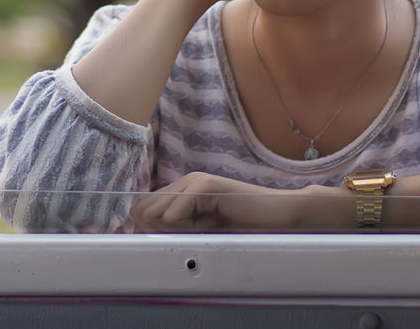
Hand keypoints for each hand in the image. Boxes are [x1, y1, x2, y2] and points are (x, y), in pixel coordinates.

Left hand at [130, 172, 324, 232]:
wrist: (279, 218)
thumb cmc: (245, 229)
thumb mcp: (203, 233)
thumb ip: (176, 231)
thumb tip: (142, 237)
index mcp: (182, 191)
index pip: (140, 210)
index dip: (151, 231)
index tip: (180, 239)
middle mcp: (184, 182)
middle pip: (142, 212)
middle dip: (160, 232)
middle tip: (195, 233)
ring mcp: (194, 181)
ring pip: (155, 215)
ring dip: (178, 231)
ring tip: (206, 228)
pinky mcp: (204, 186)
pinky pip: (173, 215)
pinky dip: (189, 228)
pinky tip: (213, 223)